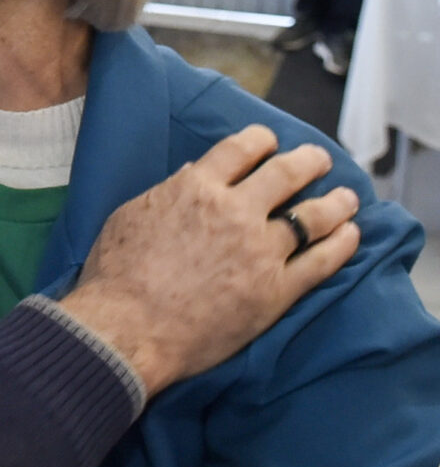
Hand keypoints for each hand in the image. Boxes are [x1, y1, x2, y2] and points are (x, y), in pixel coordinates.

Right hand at [58, 124, 359, 394]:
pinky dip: (340, 245)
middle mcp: (234, 211)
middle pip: (285, 174)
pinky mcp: (276, 291)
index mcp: (196, 187)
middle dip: (307, 162)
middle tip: (319, 160)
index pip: (241, 149)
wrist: (127, 326)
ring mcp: (260, 250)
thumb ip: (167, 193)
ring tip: (348, 197)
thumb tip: (190, 176)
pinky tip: (351, 235)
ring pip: (311, 216)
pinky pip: (321, 262)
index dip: (260, 140)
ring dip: (335, 201)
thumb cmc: (116, 272)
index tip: (269, 141)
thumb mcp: (131, 215)